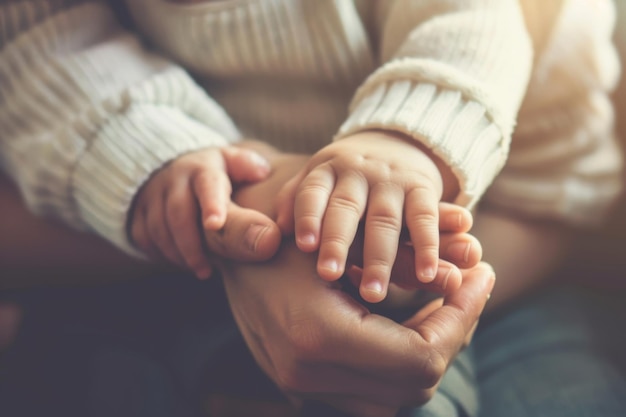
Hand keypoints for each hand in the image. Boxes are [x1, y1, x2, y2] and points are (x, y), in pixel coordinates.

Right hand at [130, 145, 280, 278]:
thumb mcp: (233, 163)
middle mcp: (174, 178)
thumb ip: (248, 167)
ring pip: (158, 228)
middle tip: (207, 269)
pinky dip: (161, 254)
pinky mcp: (137, 211)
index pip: (207, 184)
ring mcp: (152, 194)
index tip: (215, 225)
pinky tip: (181, 262)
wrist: (173, 168)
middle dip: (192, 245)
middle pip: (178, 213)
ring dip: (178, 254)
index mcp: (203, 168)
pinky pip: (143, 236)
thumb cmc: (216, 173)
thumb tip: (261, 172)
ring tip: (200, 269)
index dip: (211, 204)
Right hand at [221, 242, 494, 416]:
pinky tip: (410, 323)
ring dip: (430, 351)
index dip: (463, 319)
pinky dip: (400, 363)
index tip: (482, 278)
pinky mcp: (302, 388)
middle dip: (454, 333)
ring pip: (397, 396)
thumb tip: (473, 270)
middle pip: (415, 383)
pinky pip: (371, 393)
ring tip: (445, 305)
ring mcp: (303, 388)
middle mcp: (309, 375)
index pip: (422, 356)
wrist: (230, 257)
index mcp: (319, 337)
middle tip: (469, 288)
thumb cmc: (285, 234)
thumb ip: (408, 257)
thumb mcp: (340, 234)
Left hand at [234, 153, 478, 295]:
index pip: (312, 192)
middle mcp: (357, 172)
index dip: (307, 216)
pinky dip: (428, 247)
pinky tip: (427, 275)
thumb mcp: (318, 178)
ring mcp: (391, 180)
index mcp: (325, 171)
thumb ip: (295, 201)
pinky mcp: (423, 188)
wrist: (395, 141)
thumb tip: (274, 229)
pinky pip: (425, 219)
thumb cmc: (346, 177)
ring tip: (372, 294)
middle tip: (328, 275)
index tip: (303, 246)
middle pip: (345, 208)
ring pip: (384, 220)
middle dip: (337, 241)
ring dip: (380, 257)